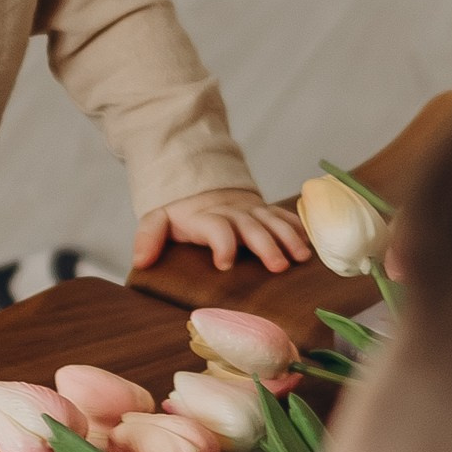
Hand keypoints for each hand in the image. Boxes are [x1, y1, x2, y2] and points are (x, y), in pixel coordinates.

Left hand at [132, 189, 311, 277]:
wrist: (201, 184)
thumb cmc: (181, 213)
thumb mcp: (159, 219)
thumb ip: (149, 237)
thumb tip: (141, 261)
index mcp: (206, 217)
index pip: (216, 228)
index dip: (221, 244)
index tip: (225, 264)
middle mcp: (233, 213)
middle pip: (251, 228)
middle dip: (265, 245)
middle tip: (278, 266)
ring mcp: (252, 211)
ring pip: (273, 222)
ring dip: (288, 238)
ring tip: (300, 258)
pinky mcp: (265, 211)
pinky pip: (285, 217)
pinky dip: (299, 229)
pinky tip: (310, 245)